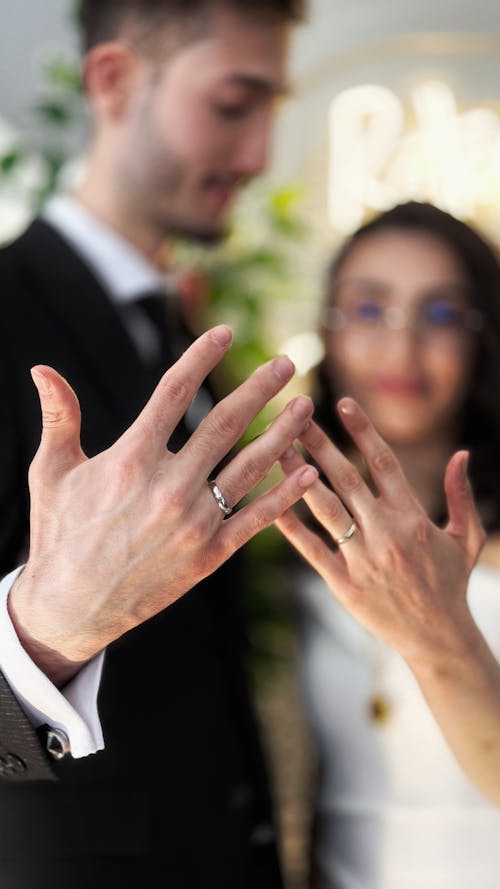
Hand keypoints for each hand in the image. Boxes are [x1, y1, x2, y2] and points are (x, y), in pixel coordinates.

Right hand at [9, 326, 317, 684]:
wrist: (71, 607)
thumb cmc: (59, 534)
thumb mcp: (51, 472)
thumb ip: (58, 417)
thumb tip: (41, 369)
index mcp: (130, 459)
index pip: (173, 393)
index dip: (200, 357)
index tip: (224, 332)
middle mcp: (168, 486)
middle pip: (225, 424)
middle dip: (259, 389)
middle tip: (287, 363)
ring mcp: (194, 522)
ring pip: (249, 467)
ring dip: (282, 433)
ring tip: (306, 406)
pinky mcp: (210, 555)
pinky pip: (256, 519)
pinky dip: (285, 495)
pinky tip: (307, 470)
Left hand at [275, 398, 485, 668]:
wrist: (438, 639)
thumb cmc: (450, 583)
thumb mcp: (465, 538)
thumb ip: (460, 494)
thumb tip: (461, 453)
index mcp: (412, 517)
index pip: (383, 462)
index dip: (362, 430)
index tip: (342, 402)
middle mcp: (385, 533)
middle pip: (346, 478)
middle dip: (319, 443)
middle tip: (294, 415)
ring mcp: (362, 559)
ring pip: (325, 508)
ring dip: (298, 476)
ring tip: (276, 447)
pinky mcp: (343, 584)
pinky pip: (312, 550)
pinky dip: (292, 526)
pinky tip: (272, 503)